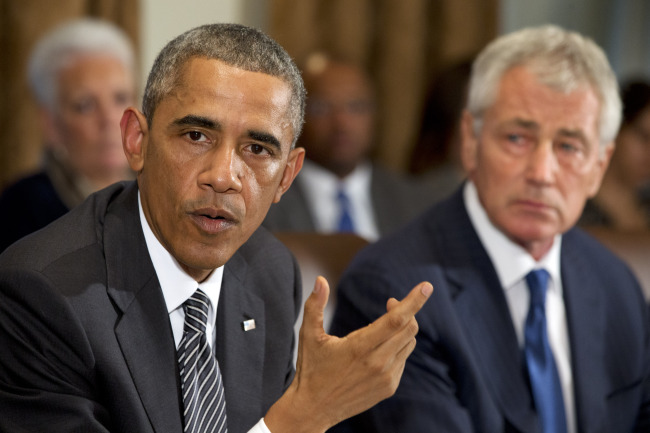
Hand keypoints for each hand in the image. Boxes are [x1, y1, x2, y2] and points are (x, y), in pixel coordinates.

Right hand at [264, 276, 432, 432]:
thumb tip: (320, 280)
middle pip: (408, 328)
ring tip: (384, 324)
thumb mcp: (308, 335)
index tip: (426, 286)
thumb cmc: (311, 369)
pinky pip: (403, 358)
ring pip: (408, 342)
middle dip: (406, 310)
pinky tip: (380, 347)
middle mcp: (377, 363)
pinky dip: (398, 346)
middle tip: (391, 302)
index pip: (396, 320)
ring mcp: (386, 377)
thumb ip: (315, 305)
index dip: (413, 302)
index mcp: (359, 348)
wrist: (314, 409)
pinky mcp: (389, 387)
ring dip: (403, 328)